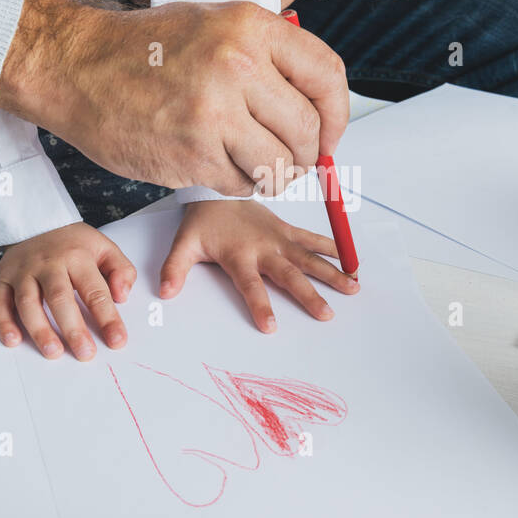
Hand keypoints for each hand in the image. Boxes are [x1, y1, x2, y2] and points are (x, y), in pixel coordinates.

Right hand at [0, 0, 347, 196]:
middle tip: (290, 159)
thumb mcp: (216, 25)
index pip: (327, 77)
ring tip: (251, 164)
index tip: (329, 135)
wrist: (76, 66)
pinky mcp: (191, 155)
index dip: (338, 115)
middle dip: (306, 155)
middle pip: (307, 130)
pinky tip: (215, 163)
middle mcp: (237, 66)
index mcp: (251, 27)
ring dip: (274, 176)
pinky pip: (240, 184)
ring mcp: (214, 113)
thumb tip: (319, 111)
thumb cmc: (146, 49)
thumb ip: (268, 59)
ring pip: (279, 166)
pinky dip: (236, 183)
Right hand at [0, 222, 135, 360]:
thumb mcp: (104, 247)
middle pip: (59, 298)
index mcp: (77, 257)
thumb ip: (121, 270)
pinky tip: (13, 340)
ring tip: (53, 352)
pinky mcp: (3, 278)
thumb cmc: (73, 244)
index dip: (107, 318)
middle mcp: (48, 264)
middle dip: (73, 329)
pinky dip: (3, 322)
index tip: (116, 340)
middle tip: (85, 354)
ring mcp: (23, 271)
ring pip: (27, 302)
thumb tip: (122, 296)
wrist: (36, 222)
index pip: (95, 291)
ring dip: (39, 329)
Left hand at [159, 200, 358, 332]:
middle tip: (326, 314)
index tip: (271, 327)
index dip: (260, 305)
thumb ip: (174, 269)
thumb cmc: (203, 223)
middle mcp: (264, 248)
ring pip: (309, 257)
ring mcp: (279, 238)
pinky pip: (313, 239)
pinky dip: (332, 248)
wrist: (217, 191)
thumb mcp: (184, 245)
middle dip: (309, 295)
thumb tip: (164, 292)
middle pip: (289, 275)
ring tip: (353, 287)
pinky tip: (351, 261)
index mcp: (239, 256)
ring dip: (332, 272)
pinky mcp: (287, 230)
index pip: (250, 286)